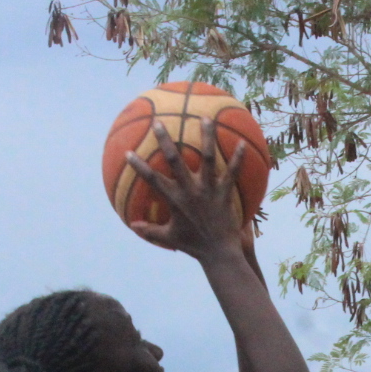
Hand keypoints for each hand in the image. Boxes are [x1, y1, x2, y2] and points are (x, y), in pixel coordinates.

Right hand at [126, 118, 250, 260]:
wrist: (219, 253)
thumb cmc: (194, 245)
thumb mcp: (169, 238)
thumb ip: (150, 231)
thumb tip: (133, 226)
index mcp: (175, 200)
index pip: (152, 179)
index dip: (138, 166)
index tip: (128, 153)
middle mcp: (190, 190)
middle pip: (174, 160)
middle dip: (164, 140)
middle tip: (158, 122)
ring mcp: (209, 189)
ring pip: (206, 158)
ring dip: (206, 137)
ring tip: (205, 118)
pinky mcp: (225, 193)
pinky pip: (232, 172)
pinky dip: (237, 158)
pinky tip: (243, 143)